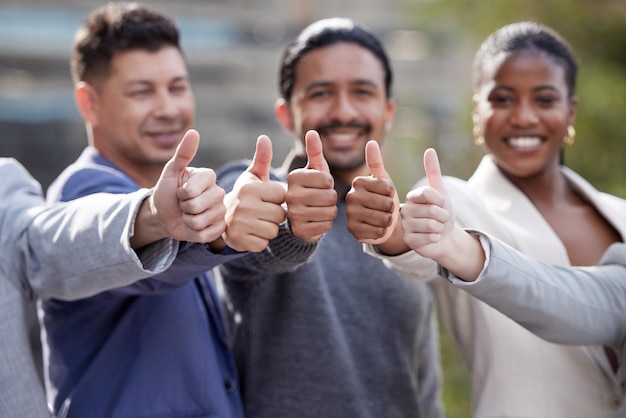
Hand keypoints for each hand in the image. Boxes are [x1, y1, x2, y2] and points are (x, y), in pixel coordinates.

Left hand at [147, 129, 226, 245]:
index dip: (181, 193)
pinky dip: (194, 233)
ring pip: (200, 222)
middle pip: (197, 207)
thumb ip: (183, 153)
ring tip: (187, 214)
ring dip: (187, 221)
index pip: (192, 190)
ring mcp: (221, 211)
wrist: (165, 214)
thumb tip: (194, 132)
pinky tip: (193, 226)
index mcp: (210, 176)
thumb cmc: (167, 191)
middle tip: (183, 204)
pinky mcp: (219, 228)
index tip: (180, 190)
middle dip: (183, 208)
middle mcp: (219, 192)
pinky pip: (205, 235)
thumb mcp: (171, 172)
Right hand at [222, 135, 286, 251]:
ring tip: (257, 222)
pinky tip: (251, 234)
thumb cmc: (245, 196)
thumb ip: (262, 158)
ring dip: (269, 229)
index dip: (277, 199)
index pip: (282, 195)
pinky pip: (263, 244)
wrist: (223, 220)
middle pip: (280, 215)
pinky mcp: (238, 241)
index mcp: (250, 188)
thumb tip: (264, 137)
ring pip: (273, 230)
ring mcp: (240, 224)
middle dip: (275, 215)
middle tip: (262, 213)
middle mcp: (244, 205)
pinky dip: (260, 241)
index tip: (266, 199)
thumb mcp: (253, 177)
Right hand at [286, 130, 336, 241]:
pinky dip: (325, 224)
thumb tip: (312, 132)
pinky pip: (326, 226)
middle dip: (331, 198)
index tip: (320, 185)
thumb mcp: (311, 170)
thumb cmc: (307, 189)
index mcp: (293, 177)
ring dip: (329, 211)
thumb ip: (314, 152)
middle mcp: (290, 195)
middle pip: (330, 196)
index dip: (329, 183)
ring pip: (330, 212)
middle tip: (320, 199)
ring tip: (318, 209)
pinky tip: (316, 221)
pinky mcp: (299, 231)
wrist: (294, 218)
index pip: (327, 179)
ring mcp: (293, 215)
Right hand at [346, 140, 399, 245]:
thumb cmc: (383, 199)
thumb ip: (376, 163)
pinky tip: (378, 228)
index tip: (387, 194)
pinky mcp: (353, 230)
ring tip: (383, 218)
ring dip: (388, 220)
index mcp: (358, 182)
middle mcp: (350, 197)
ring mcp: (350, 215)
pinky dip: (382, 231)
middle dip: (391, 208)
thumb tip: (371, 142)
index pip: (387, 187)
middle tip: (386, 209)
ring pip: (383, 218)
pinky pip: (377, 232)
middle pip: (386, 204)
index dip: (393, 193)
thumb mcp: (383, 181)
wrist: (379, 222)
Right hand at [401, 148, 454, 258]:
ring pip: (431, 225)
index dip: (441, 200)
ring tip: (436, 228)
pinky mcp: (409, 241)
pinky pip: (429, 237)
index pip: (427, 193)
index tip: (441, 204)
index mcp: (411, 197)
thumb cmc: (443, 214)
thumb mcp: (441, 193)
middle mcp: (405, 211)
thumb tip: (429, 150)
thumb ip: (433, 172)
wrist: (445, 238)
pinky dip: (436, 238)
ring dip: (440, 228)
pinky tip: (432, 238)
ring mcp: (405, 226)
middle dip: (443, 216)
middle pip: (432, 210)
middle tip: (440, 219)